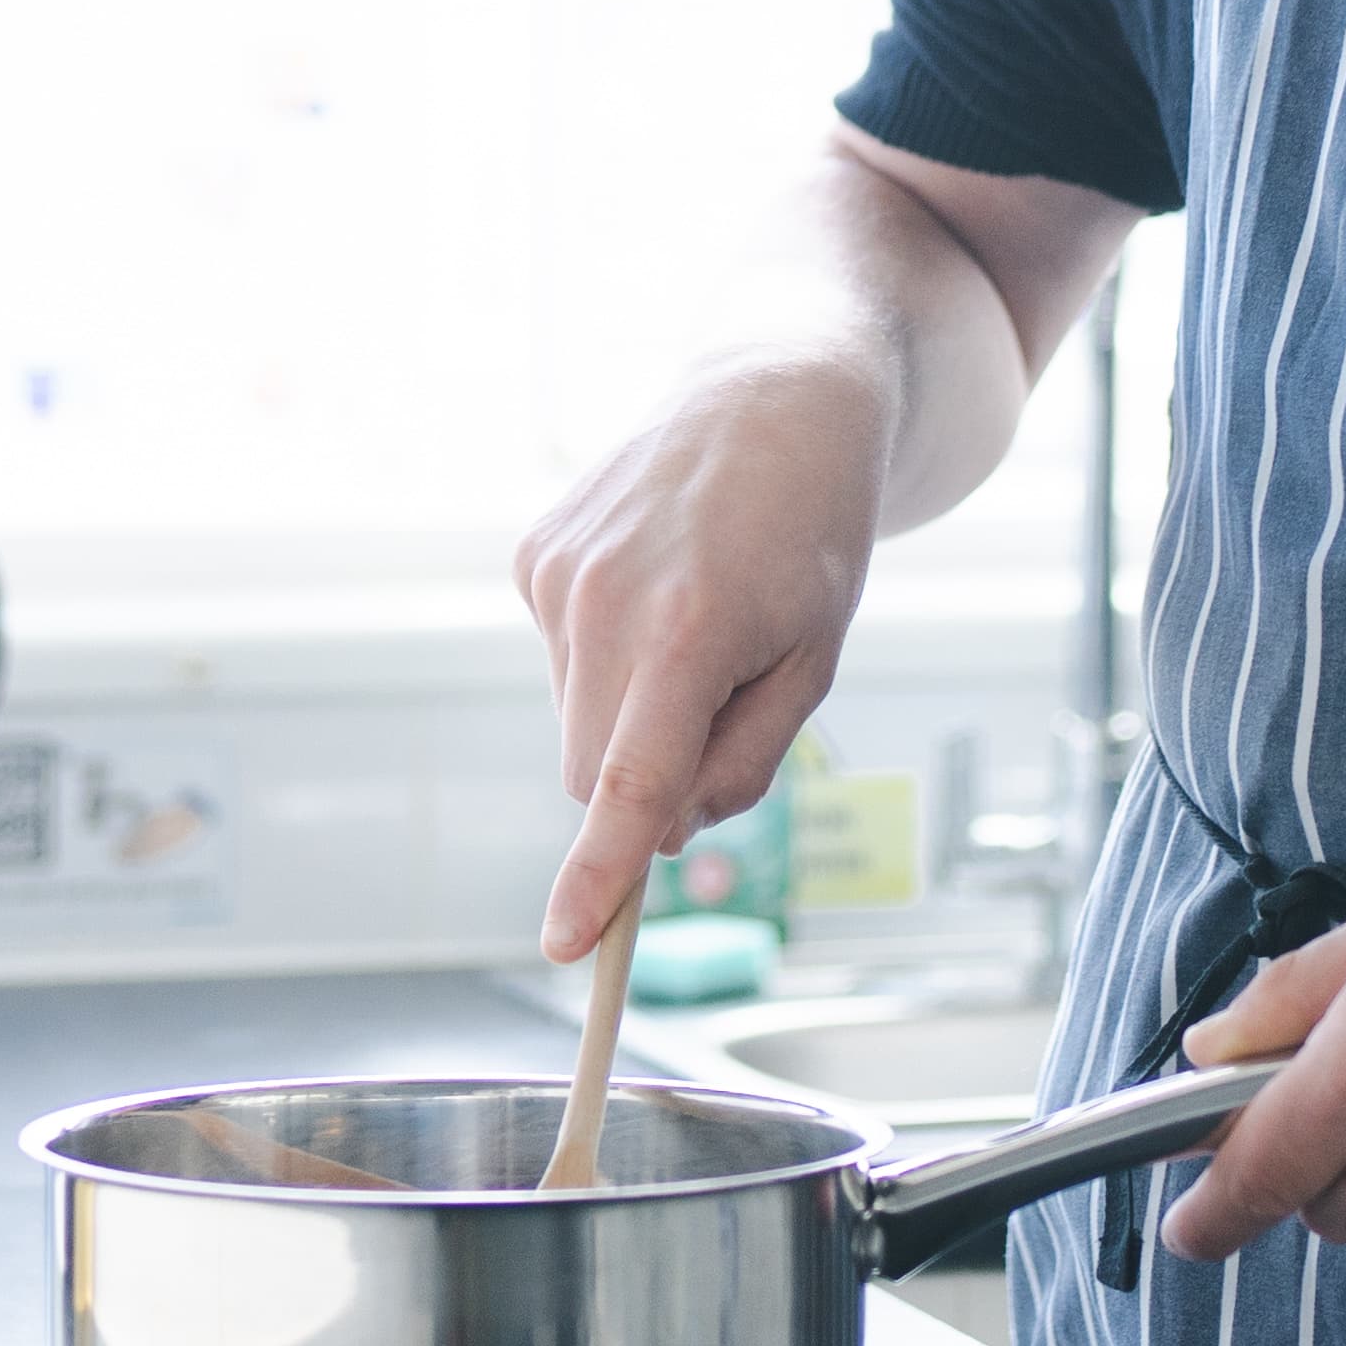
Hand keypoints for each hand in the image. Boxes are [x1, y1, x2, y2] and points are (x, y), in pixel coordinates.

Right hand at [509, 356, 890, 962]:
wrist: (773, 400)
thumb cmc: (810, 540)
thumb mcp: (813, 665)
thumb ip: (743, 764)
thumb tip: (659, 831)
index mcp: (690, 633)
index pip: (630, 784)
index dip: (596, 874)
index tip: (565, 944)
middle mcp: (605, 600)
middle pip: (592, 771)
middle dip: (642, 777)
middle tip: (721, 700)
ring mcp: (557, 574)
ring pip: (572, 720)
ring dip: (625, 708)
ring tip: (691, 616)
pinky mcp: (532, 555)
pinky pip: (558, 660)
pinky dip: (602, 653)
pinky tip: (652, 584)